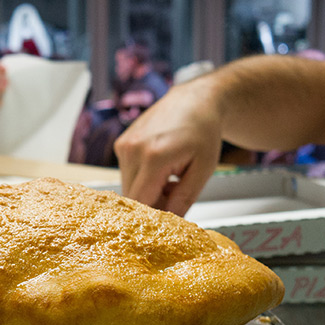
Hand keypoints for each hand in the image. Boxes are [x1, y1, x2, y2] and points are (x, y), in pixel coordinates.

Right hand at [114, 80, 221, 216]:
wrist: (193, 102)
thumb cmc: (203, 132)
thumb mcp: (203, 170)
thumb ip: (184, 198)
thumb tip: (170, 223)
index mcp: (154, 157)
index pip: (141, 202)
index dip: (153, 216)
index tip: (165, 222)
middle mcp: (133, 150)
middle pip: (132, 197)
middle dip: (152, 204)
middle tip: (175, 195)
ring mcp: (124, 146)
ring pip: (129, 187)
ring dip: (147, 191)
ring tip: (170, 178)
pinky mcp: (120, 144)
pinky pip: (127, 174)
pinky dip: (142, 179)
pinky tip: (159, 168)